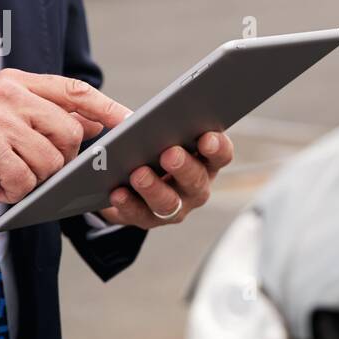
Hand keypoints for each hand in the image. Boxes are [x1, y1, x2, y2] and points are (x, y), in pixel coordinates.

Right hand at [0, 69, 130, 213]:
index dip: (107, 108)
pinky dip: (10, 192)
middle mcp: (7, 94)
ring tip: (0, 173)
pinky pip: (26, 180)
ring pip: (52, 160)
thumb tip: (96, 123)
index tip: (131, 122)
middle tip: (25, 166)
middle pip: (72, 132)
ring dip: (30, 178)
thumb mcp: (1, 119)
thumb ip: (45, 116)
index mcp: (14, 82)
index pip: (75, 90)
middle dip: (59, 159)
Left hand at [97, 131, 233, 228]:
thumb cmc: (142, 146)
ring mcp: (175, 206)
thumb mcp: (148, 129)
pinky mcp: (149, 219)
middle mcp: (195, 186)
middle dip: (184, 167)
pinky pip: (140, 214)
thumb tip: (131, 119)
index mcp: (203, 159)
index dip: (217, 147)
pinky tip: (117, 192)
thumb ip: (148, 121)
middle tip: (170, 154)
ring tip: (138, 174)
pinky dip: (128, 204)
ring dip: (155, 188)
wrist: (119, 178)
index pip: (220, 154)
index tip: (206, 138)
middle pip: (197, 179)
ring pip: (170, 202)